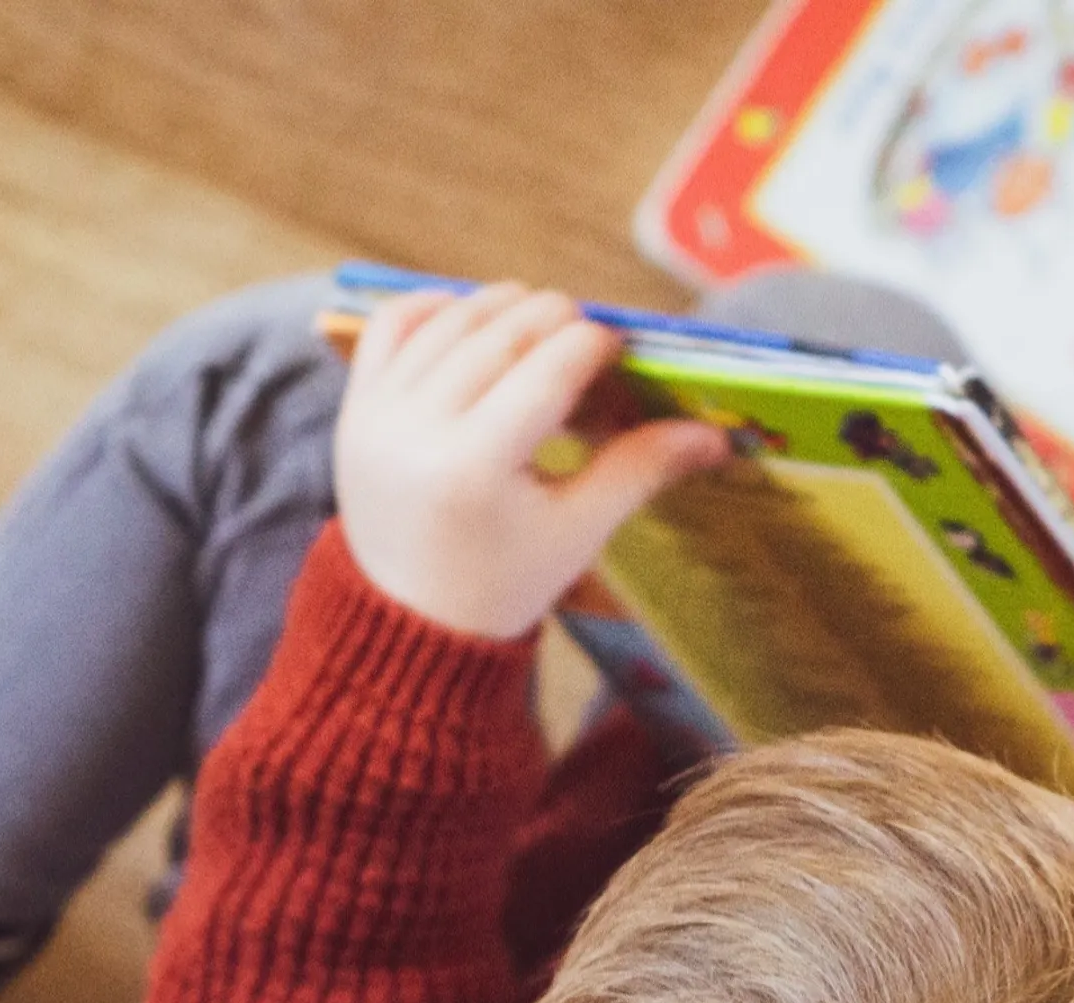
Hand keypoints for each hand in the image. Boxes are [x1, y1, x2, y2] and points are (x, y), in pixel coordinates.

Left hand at [333, 282, 731, 638]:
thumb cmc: (504, 583)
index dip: (596, 343)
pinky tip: (473, 319)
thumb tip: (719, 433)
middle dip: (556, 320)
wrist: (407, 624)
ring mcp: (377, 416)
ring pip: (453, 318)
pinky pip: (392, 325)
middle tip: (587, 341)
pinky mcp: (355, 408)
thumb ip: (642, 469)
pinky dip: (436, 308)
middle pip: (505, 331)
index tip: (619, 350)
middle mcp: (417, 430)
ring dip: (504, 308)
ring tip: (541, 329)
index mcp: (476, 467)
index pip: (552, 364)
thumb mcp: (578, 531)